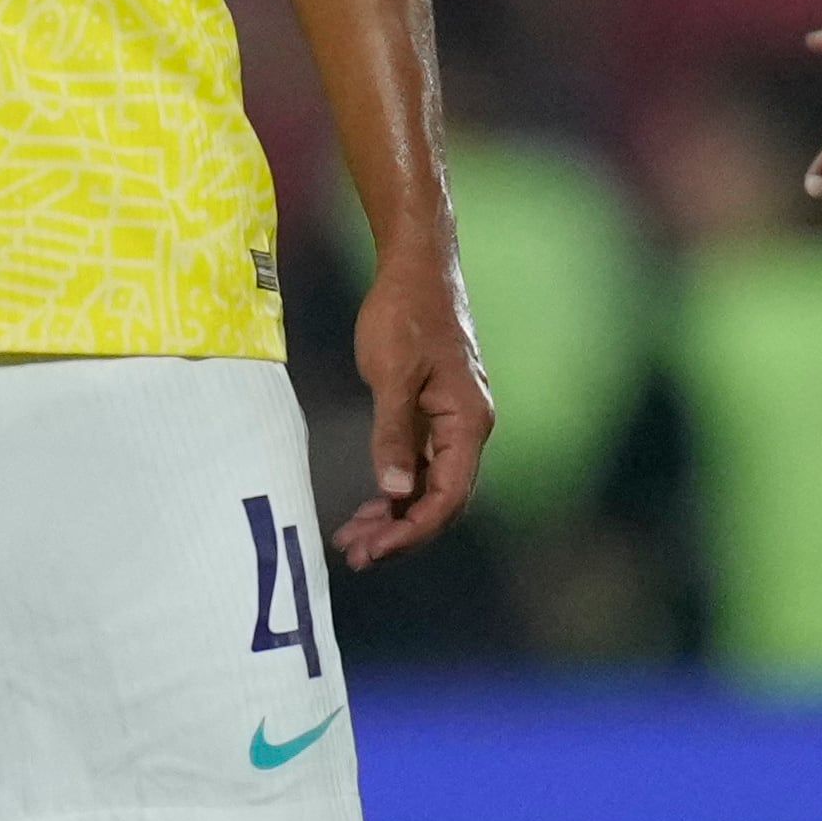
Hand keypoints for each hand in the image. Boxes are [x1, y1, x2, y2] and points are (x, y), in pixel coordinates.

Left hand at [333, 238, 491, 568]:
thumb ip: (394, 433)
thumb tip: (396, 491)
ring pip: (428, 485)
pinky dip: (394, 488)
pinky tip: (369, 506)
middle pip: (440, 499)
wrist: (416, 265)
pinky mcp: (435, 412)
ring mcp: (452, 421)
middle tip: (354, 555)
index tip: (375, 549)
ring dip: (394, 515)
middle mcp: (468, 428)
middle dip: (399, 532)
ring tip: (353, 540)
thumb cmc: (405, 312)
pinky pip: (420, 464)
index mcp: (468, 422)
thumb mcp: (392, 373)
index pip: (448, 497)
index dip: (412, 530)